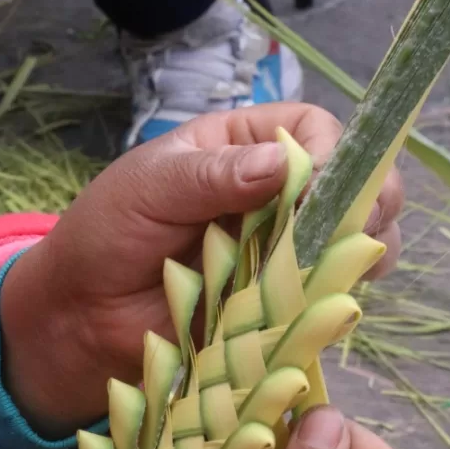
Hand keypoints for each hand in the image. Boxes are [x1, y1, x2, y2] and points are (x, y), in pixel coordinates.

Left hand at [0, 103, 403, 437]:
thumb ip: (212, 175)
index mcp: (242, 146)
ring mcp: (281, 251)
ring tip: (354, 266)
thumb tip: (282, 164)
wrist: (81, 316)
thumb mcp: (149, 187)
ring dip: (364, 251)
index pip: (315, 131)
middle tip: (358, 230)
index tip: (322, 188)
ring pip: (352, 241)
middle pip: (351, 185)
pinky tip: (331, 302)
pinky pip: (325, 297)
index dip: (333, 155)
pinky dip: (337, 299)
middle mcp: (273, 194)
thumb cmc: (106, 236)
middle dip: (368, 202)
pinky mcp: (279, 304)